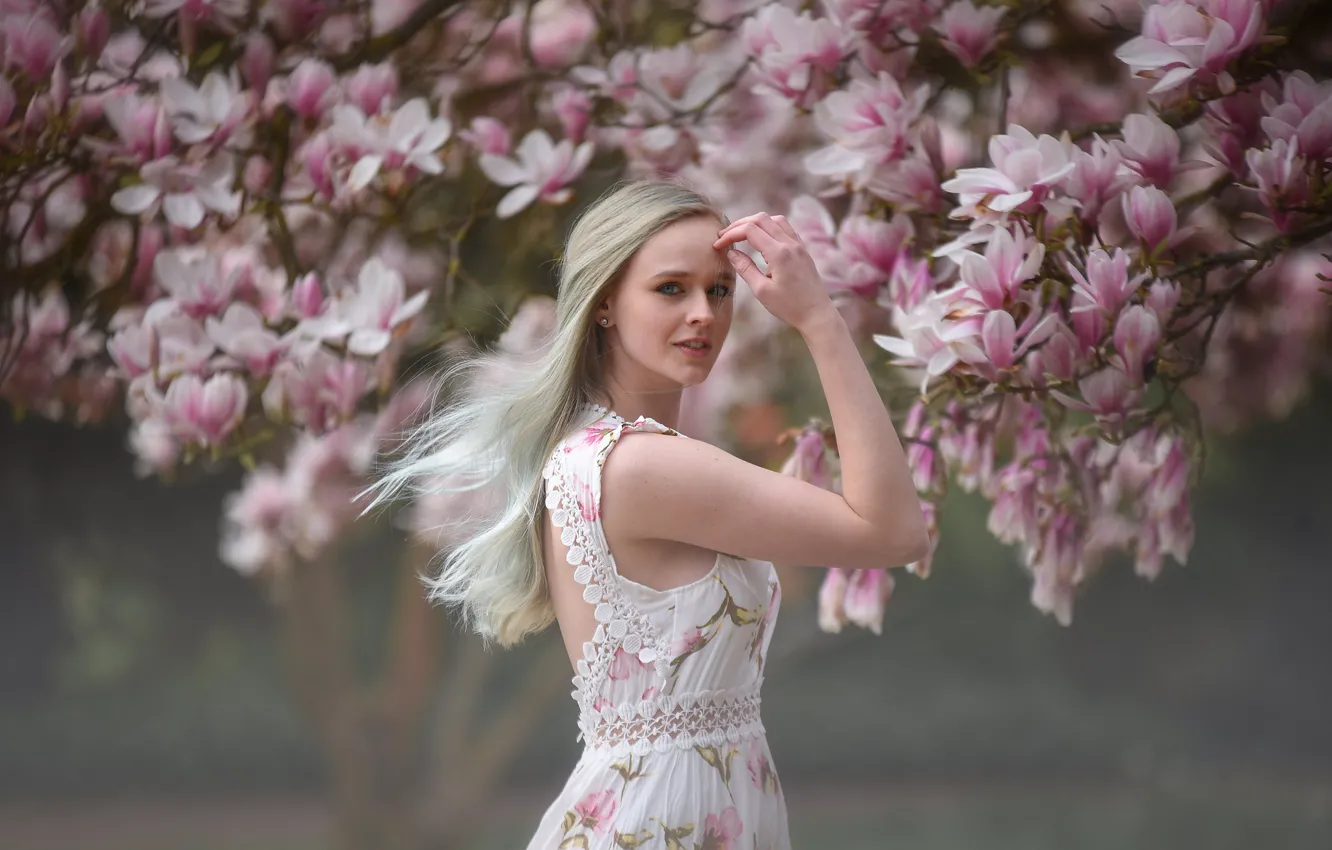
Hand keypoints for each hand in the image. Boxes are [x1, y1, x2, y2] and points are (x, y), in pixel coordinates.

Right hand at [713, 212, 836, 333]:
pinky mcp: (802, 249)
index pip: (749, 230)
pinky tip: (762, 237)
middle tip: (725, 236)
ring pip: (775, 219)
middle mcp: (790, 244)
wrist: (817, 314)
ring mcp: (798, 245)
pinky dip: (770, 226)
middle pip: (761, 219)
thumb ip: (745, 268)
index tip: (718, 245)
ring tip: (741, 234)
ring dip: (756, 222)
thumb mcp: (762, 291)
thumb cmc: (789, 307)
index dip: (730, 234)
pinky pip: (786, 228)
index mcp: (779, 253)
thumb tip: (731, 253)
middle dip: (740, 224)